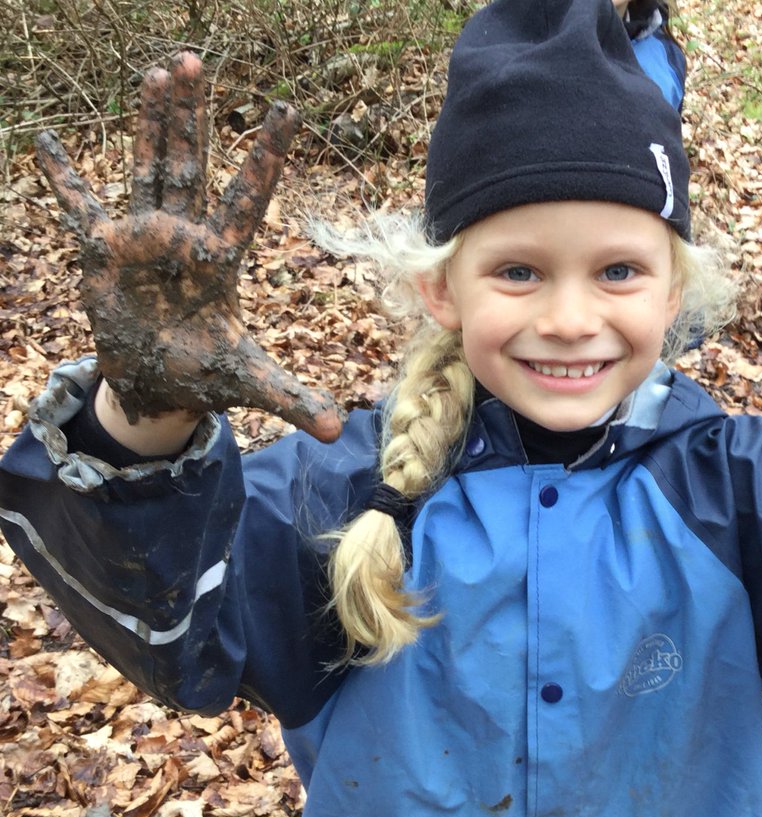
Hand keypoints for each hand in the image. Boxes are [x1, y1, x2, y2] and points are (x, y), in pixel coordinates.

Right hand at [35, 52, 343, 441]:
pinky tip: (46, 141)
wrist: (157, 384)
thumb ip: (290, 399)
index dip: (264, 158)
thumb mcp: (248, 383)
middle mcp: (182, 239)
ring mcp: (141, 240)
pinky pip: (80, 208)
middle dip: (191, 116)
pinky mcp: (103, 252)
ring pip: (145, 171)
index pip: (247, 200)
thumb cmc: (204, 374)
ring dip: (147, 124)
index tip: (286, 109)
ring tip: (156, 72)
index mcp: (219, 260)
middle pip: (188, 165)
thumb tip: (335, 433)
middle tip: (195, 59)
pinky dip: (64, 180)